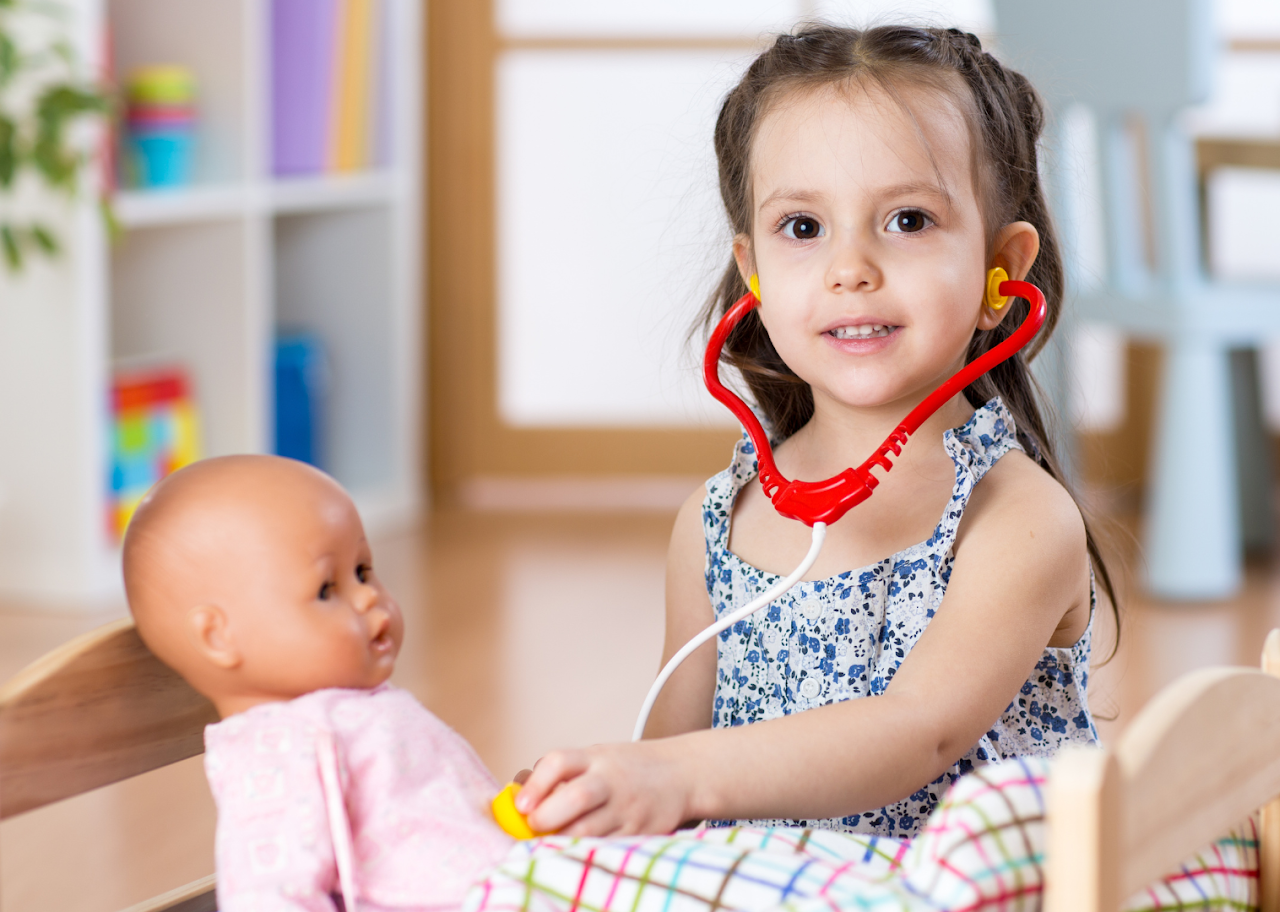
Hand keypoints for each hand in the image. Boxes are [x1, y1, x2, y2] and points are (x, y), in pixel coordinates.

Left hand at [516, 740, 692, 836]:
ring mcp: (628, 807)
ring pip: (590, 831)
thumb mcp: (598, 759)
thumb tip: (519, 805)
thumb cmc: (627, 769)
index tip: (521, 806)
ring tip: (548, 847)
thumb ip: (564, 777)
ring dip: (563, 841)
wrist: (682, 773)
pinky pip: (608, 848)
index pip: (559, 762)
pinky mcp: (641, 832)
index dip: (536, 784)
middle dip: (548, 817)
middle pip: (576, 797)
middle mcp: (612, 780)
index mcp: (595, 758)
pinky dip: (586, 853)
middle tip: (534, 828)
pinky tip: (573, 857)